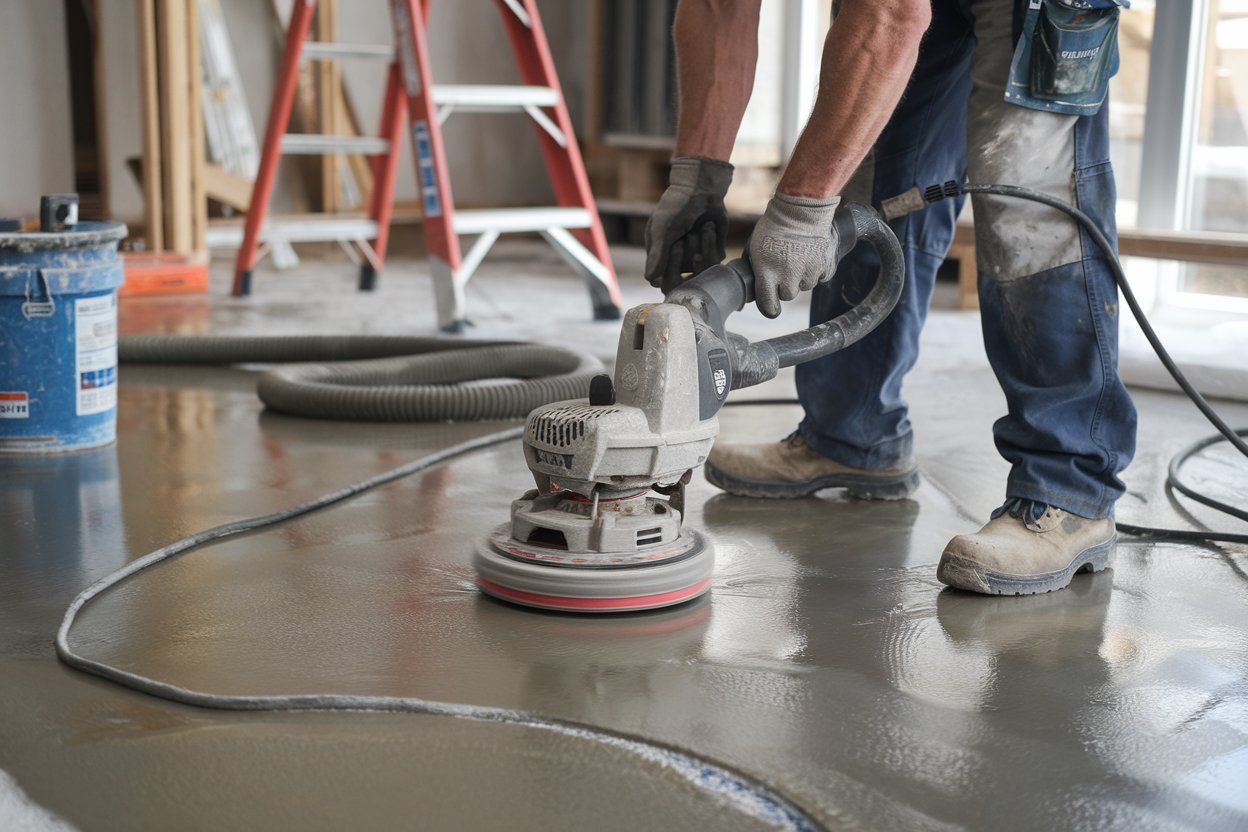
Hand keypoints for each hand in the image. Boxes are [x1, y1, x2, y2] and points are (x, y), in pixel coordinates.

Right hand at [644, 157, 733, 292]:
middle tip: (685, 235)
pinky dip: (711, 242)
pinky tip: (709, 227)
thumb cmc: (676, 206)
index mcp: (659, 255)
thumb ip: (658, 254)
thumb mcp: (663, 228)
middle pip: (682, 278)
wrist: (702, 189)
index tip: (675, 247)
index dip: (669, 271)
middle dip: (686, 253)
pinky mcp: (712, 252)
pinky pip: (714, 260)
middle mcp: (676, 260)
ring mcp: (694, 256)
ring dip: (700, 246)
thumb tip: (649, 279)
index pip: (661, 281)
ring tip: (698, 228)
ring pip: (700, 269)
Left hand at [748, 192, 840, 317]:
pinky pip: (820, 276)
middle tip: (784, 268)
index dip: (769, 307)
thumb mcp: (756, 248)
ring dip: (801, 277)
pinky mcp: (824, 266)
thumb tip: (758, 285)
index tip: (770, 307)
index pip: (768, 304)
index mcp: (768, 272)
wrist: (801, 209)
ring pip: (805, 286)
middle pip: (788, 295)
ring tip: (798, 257)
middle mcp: (789, 276)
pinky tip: (810, 255)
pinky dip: (816, 270)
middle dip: (785, 285)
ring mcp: (808, 272)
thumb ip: (759, 269)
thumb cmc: (775, 225)